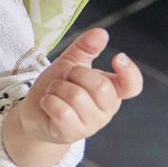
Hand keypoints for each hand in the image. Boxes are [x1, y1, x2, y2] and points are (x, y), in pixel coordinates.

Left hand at [5, 28, 142, 164]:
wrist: (35, 113)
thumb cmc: (58, 87)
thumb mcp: (70, 63)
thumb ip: (85, 48)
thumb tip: (101, 32)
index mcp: (111, 90)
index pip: (132, 85)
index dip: (130, 72)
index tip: (117, 57)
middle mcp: (106, 109)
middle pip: (100, 86)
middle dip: (75, 74)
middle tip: (65, 78)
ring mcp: (90, 124)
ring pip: (76, 96)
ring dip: (57, 88)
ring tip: (54, 92)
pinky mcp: (71, 134)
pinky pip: (61, 110)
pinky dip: (48, 100)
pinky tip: (47, 103)